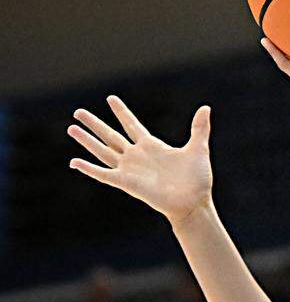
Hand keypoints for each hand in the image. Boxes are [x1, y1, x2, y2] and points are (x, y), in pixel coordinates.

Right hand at [68, 98, 213, 228]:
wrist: (194, 203)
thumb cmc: (198, 180)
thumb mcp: (198, 149)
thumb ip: (199, 128)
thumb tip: (206, 108)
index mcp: (152, 146)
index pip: (132, 124)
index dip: (122, 112)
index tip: (110, 98)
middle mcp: (137, 156)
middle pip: (110, 136)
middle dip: (94, 124)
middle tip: (77, 112)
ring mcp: (130, 170)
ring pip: (103, 152)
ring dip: (87, 141)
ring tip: (71, 128)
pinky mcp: (127, 183)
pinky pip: (104, 175)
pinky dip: (89, 169)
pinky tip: (74, 162)